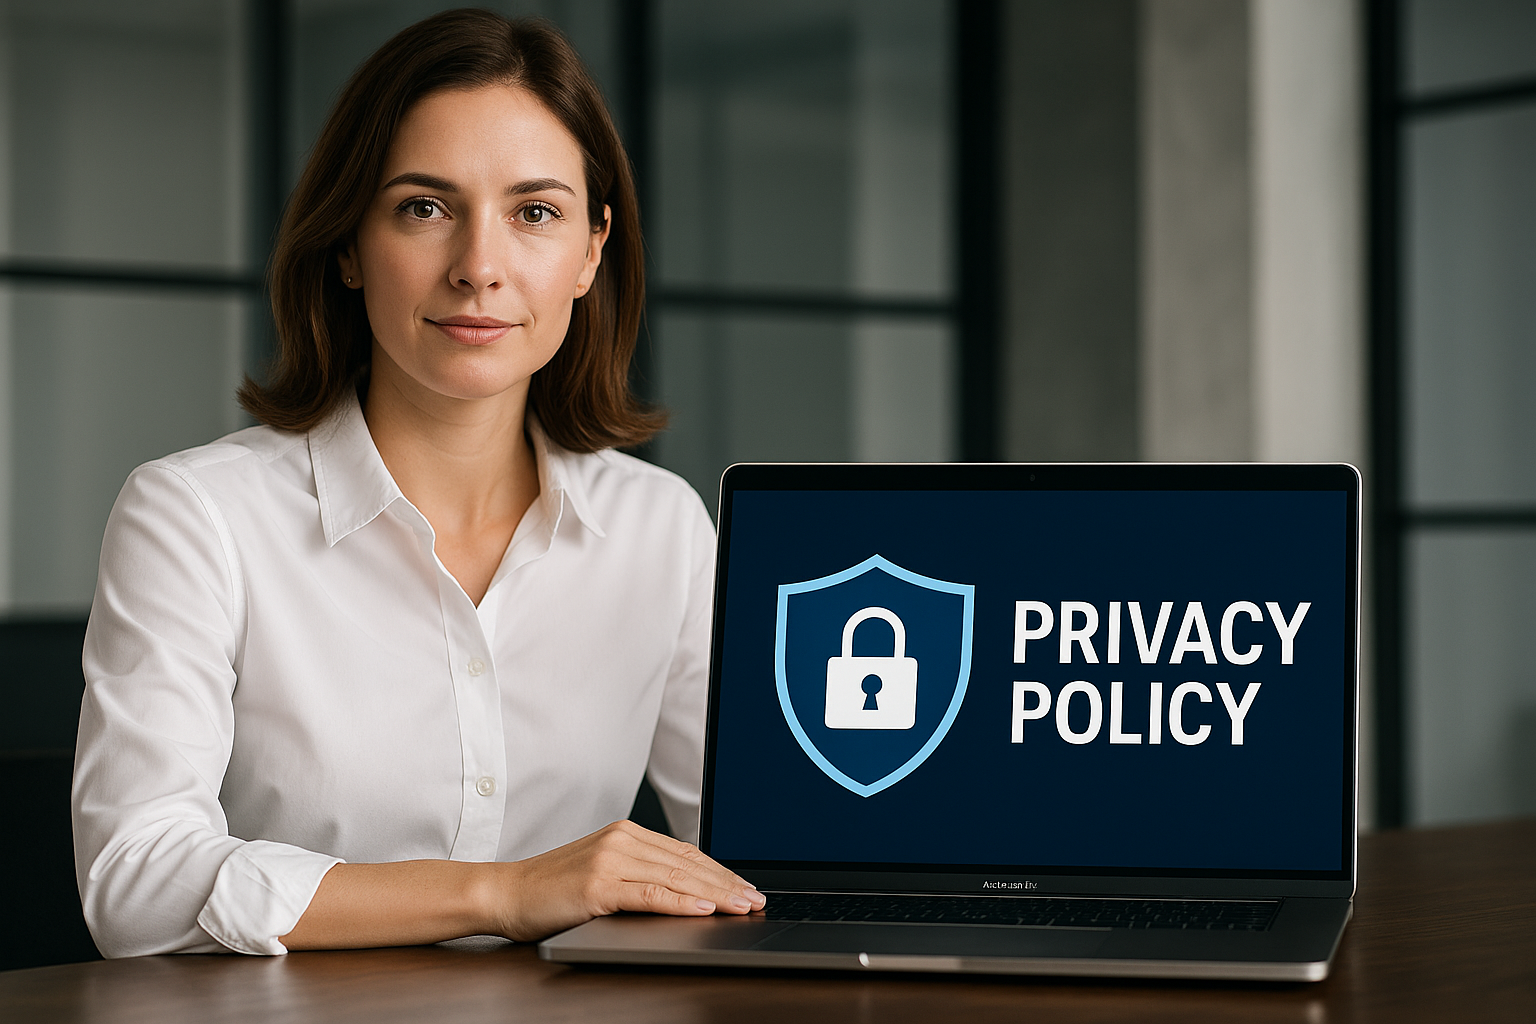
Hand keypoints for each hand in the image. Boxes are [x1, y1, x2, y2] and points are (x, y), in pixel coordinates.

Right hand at [491, 820, 765, 941]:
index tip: (746, 887)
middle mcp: (622, 840)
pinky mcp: (599, 885)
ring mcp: (610, 860)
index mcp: (626, 833)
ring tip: (742, 907)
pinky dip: (681, 903)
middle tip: (756, 900)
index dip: (720, 872)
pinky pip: (650, 895)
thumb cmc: (551, 889)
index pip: (686, 853)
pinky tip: (704, 910)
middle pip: (688, 864)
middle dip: (727, 884)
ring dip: (715, 895)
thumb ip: (639, 872)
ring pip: (676, 878)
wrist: (505, 893)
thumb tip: (686, 890)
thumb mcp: (602, 872)